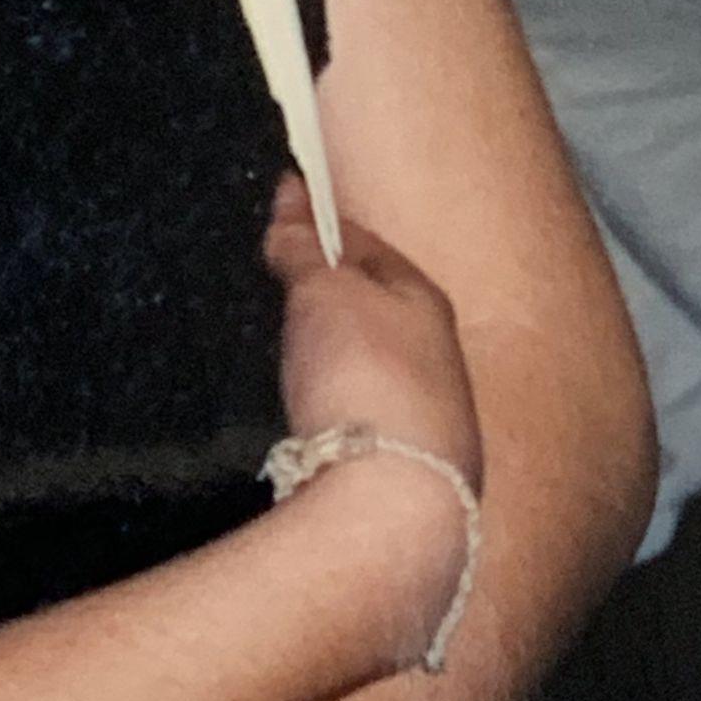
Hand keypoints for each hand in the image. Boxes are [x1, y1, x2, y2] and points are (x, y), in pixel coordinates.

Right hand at [263, 176, 482, 664]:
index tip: (273, 218)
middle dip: (324, 297)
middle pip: (371, 310)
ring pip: (370, 371)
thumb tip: (291, 194)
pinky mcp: (404, 472)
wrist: (394, 505)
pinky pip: (360, 422)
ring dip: (330, 360)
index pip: (364, 244)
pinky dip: (331, 410)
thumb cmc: (364, 379)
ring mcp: (427, 419)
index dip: (316, 226)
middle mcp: (437, 355)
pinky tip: (301, 420)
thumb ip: (304, 247)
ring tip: (273, 355)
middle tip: (263, 287)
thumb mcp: (323, 293)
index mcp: (423, 299)